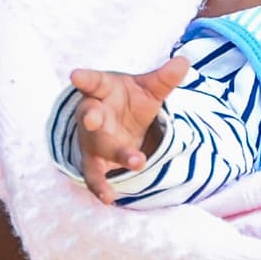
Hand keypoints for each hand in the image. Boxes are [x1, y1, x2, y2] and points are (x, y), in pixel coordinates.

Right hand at [64, 57, 187, 199]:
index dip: (85, 79)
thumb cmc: (129, 98)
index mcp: (101, 89)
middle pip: (89, 115)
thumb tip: (185, 61)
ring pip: (96, 149)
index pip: (93, 82)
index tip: (75, 75)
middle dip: (90, 118)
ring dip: (114, 155)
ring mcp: (91, 139)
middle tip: (93, 120)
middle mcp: (91, 113)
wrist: (116, 119)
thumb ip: (165, 78)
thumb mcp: (148, 88)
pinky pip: (94, 175)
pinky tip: (109, 198)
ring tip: (137, 163)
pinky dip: (100, 187)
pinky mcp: (95, 160)